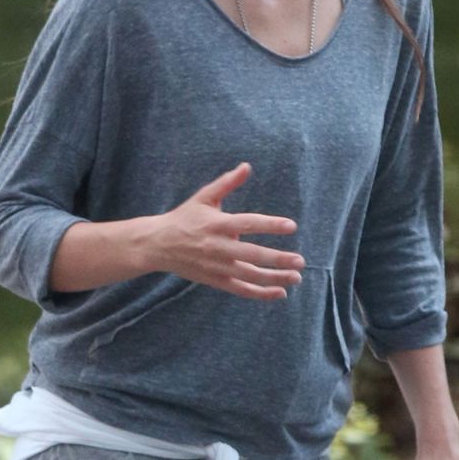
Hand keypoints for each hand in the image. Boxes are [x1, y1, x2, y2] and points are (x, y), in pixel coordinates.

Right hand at [147, 162, 304, 299]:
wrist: (158, 245)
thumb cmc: (185, 218)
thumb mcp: (204, 197)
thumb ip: (227, 183)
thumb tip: (247, 166)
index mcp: (217, 224)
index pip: (248, 224)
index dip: (270, 225)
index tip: (291, 226)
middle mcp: (218, 247)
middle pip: (252, 255)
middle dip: (278, 259)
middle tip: (300, 261)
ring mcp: (217, 266)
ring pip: (250, 275)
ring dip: (275, 278)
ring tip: (296, 277)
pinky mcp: (216, 280)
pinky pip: (241, 289)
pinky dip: (260, 293)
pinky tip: (280, 292)